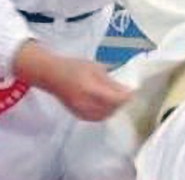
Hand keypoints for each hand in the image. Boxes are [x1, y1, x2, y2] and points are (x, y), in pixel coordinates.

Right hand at [14, 40, 131, 121]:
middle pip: (112, 109)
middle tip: (125, 92)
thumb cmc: (72, 66)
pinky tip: (104, 104)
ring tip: (115, 97)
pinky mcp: (79, 115)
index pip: (116, 99)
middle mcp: (86, 103)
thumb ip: (110, 80)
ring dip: (114, 108)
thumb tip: (125, 89)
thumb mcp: (95, 67)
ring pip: (106, 115)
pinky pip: (97, 117)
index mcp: (90, 88)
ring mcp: (81, 111)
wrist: (51, 75)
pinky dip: (104, 112)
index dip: (127, 96)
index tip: (133, 90)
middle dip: (121, 102)